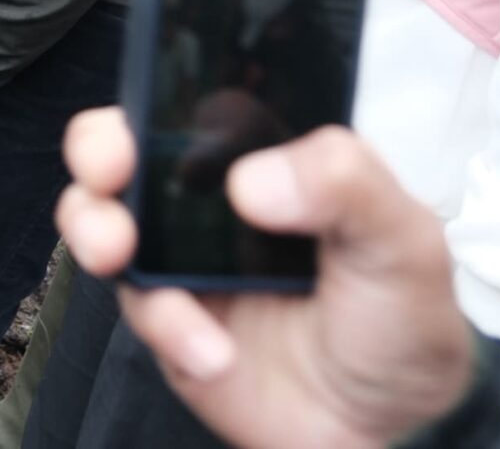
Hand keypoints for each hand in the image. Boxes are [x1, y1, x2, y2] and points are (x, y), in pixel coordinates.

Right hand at [56, 110, 474, 448]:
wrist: (391, 433)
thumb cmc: (403, 321)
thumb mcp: (404, 240)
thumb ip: (347, 184)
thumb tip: (254, 180)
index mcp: (272, 155)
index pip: (206, 97)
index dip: (166, 86)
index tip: (153, 100)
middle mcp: (215, 198)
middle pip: (128, 144)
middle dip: (100, 146)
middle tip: (109, 170)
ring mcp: (185, 259)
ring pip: (103, 216)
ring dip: (95, 226)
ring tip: (118, 253)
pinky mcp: (170, 322)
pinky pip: (141, 308)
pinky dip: (169, 326)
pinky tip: (216, 353)